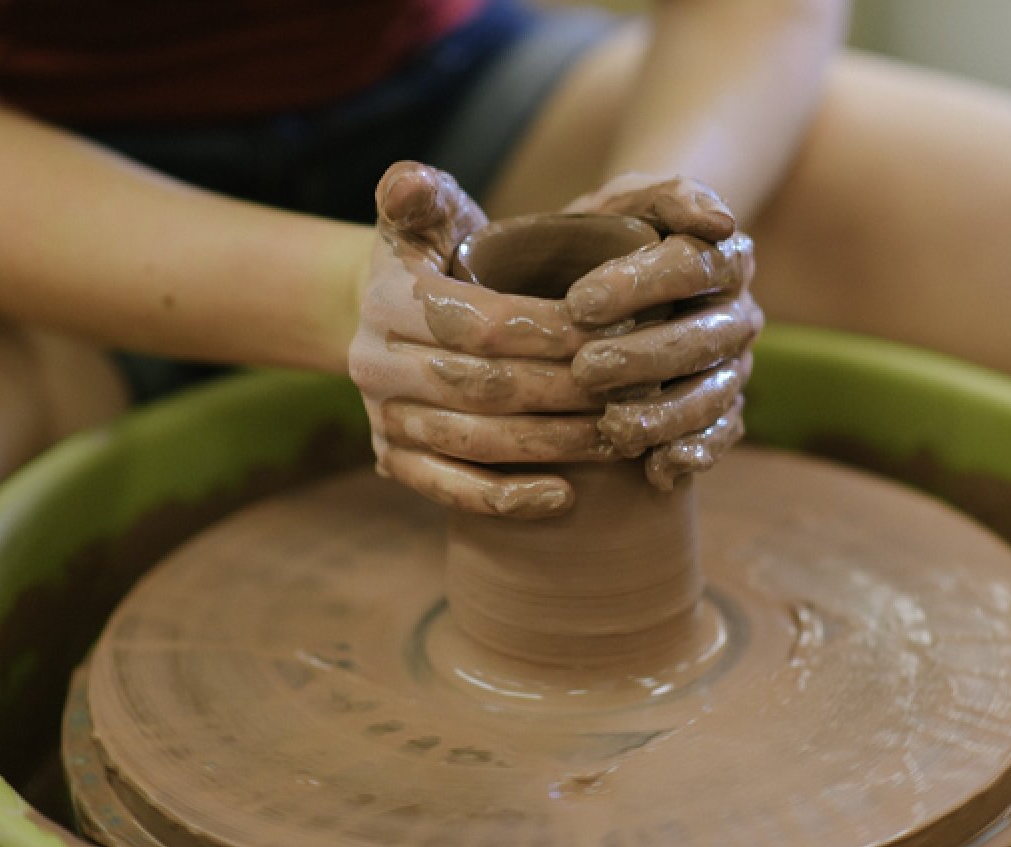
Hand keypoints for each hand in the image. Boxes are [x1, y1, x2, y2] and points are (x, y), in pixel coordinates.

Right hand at [350, 162, 622, 518]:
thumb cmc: (436, 256)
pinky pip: (449, 490)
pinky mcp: (392, 462)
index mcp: (387, 300)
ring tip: (620, 436)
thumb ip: (423, 191)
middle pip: (486, 387)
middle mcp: (373, 364)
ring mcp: (382, 419)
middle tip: (638, 390)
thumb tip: (409, 183)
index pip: (481, 323)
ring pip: (476, 442)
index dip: (553, 332)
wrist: (384, 313)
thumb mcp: (428, 213)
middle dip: (568, 390)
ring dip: (555, 444)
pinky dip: (506, 499)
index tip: (619, 332)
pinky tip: (565, 497)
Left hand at [563, 174, 762, 489]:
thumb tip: (720, 221)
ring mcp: (732, 367)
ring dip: (666, 414)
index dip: (641, 284)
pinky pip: (721, 436)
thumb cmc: (613, 234)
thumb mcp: (629, 199)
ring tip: (615, 426)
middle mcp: (737, 315)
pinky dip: (695, 454)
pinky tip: (659, 469)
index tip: (579, 302)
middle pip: (703, 338)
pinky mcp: (723, 412)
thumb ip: (668, 195)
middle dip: (645, 357)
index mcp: (724, 258)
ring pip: (712, 394)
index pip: (694, 267)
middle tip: (585, 369)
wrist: (607, 275)